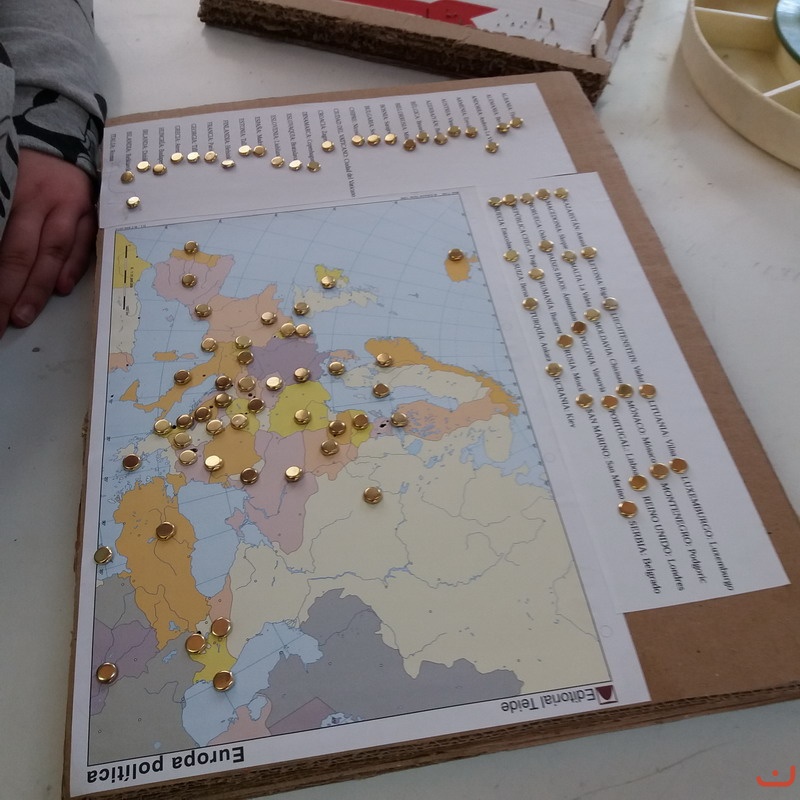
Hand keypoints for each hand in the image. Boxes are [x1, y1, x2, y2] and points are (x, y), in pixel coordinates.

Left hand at [0, 148, 96, 336]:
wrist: (60, 134)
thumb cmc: (24, 163)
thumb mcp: (2, 182)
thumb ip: (1, 218)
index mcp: (17, 193)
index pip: (4, 246)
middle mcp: (44, 203)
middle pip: (25, 254)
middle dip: (12, 292)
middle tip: (1, 321)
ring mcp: (72, 208)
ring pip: (54, 253)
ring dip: (39, 287)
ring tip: (24, 315)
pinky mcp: (92, 212)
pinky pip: (85, 244)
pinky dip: (74, 267)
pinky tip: (63, 290)